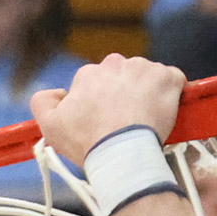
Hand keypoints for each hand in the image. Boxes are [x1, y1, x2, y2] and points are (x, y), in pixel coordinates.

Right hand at [28, 55, 185, 168]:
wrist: (122, 151)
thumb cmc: (88, 142)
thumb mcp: (49, 126)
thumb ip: (42, 102)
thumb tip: (55, 93)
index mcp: (88, 74)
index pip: (98, 83)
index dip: (103, 103)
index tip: (108, 121)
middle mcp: (114, 64)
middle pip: (123, 77)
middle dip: (126, 95)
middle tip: (129, 122)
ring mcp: (142, 68)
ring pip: (147, 77)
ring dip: (149, 93)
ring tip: (147, 120)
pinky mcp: (167, 78)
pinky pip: (173, 79)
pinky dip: (173, 92)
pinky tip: (168, 110)